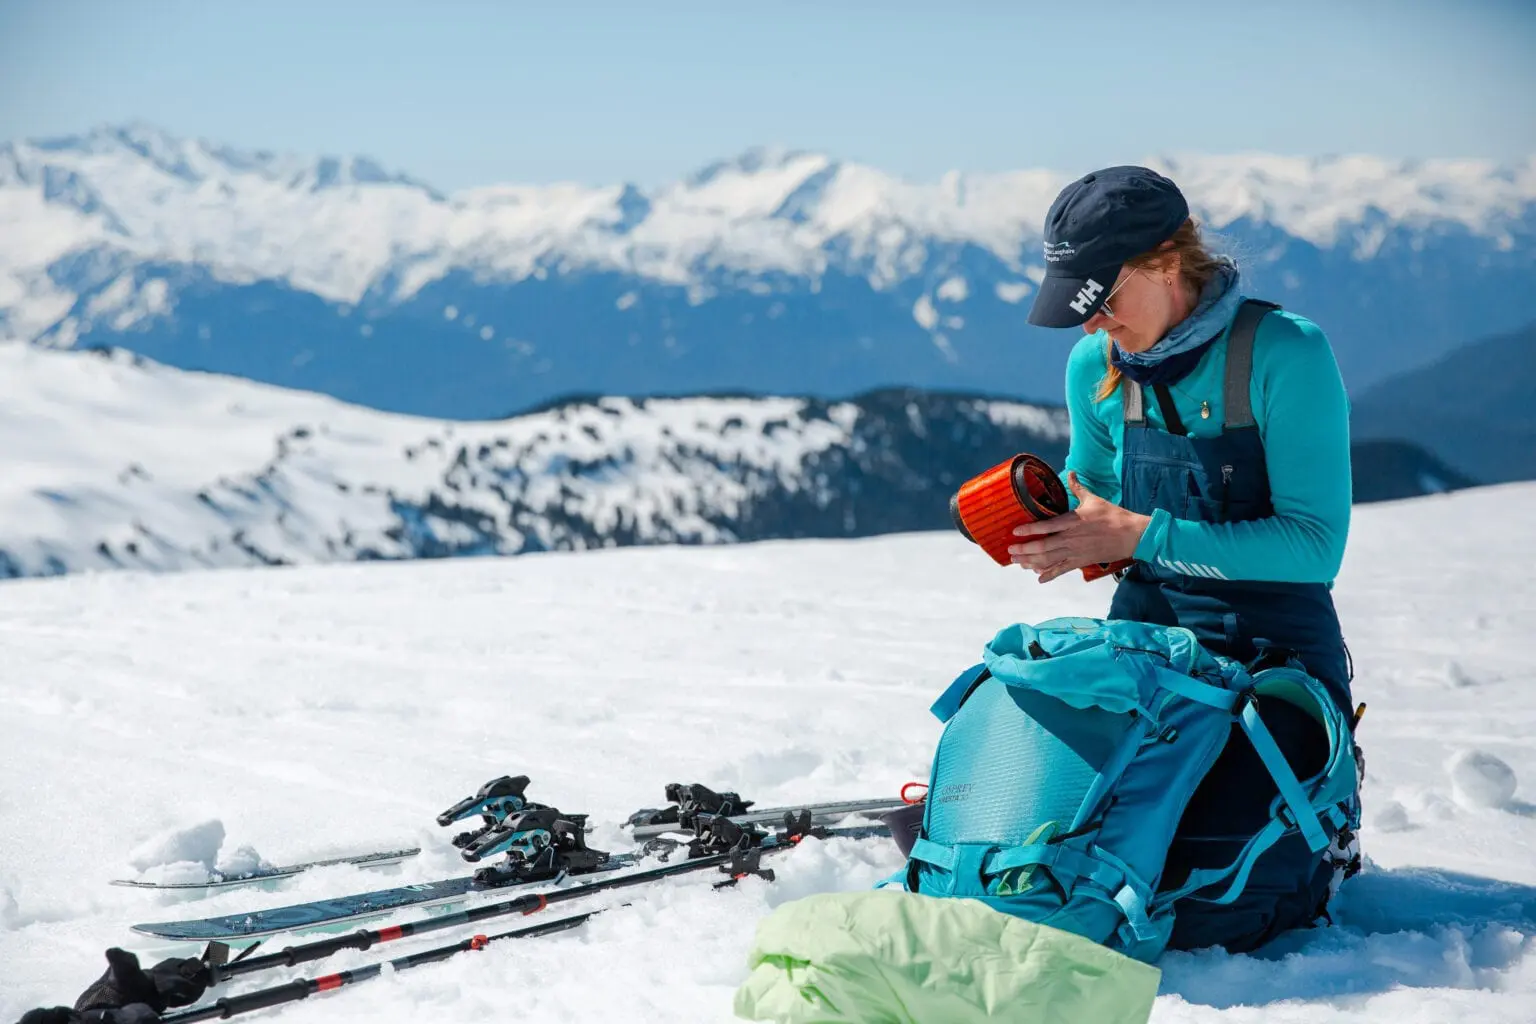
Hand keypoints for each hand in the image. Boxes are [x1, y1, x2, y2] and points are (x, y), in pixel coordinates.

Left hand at [1007, 472, 1149, 582]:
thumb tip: (1071, 472)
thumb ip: (1078, 487)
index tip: (1015, 531)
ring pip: (1049, 560)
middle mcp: (1071, 538)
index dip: (1029, 529)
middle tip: (1011, 551)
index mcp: (1072, 521)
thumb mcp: (1093, 499)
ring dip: (1032, 562)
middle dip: (1024, 550)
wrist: (1132, 535)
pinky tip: (1039, 578)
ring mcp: (1075, 552)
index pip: (1046, 526)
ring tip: (1019, 563)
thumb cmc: (1113, 515)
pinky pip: (1062, 570)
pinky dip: (1050, 575)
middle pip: (1042, 547)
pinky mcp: (1081, 561)